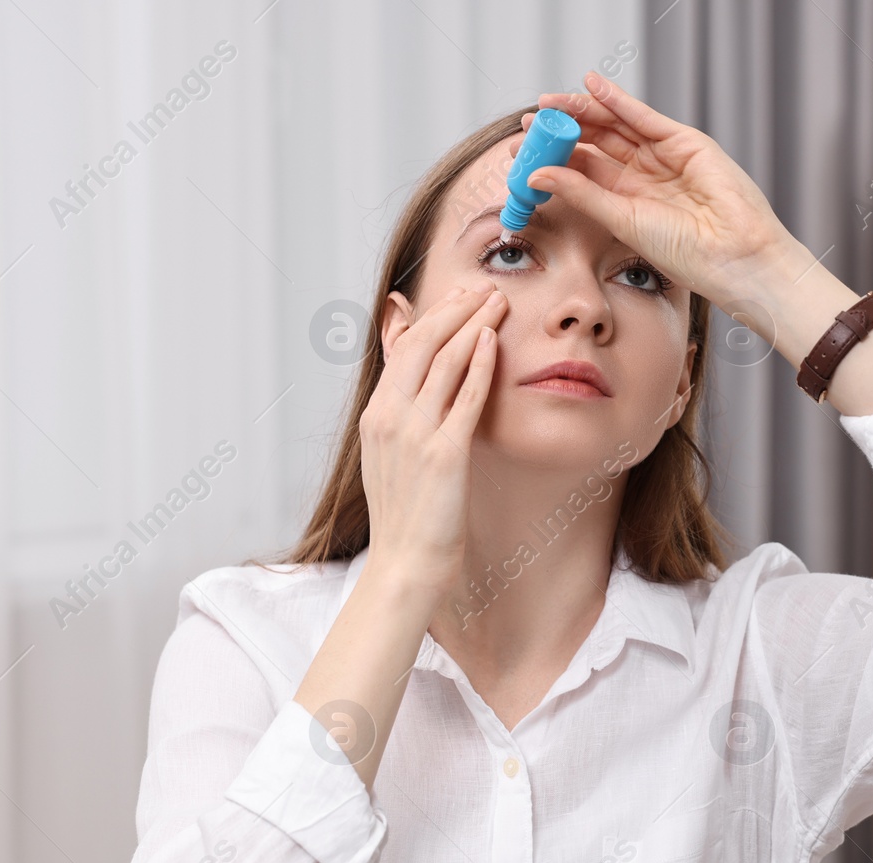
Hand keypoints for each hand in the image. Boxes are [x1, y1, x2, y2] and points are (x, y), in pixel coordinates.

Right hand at [361, 281, 506, 597]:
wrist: (406, 564)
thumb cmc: (407, 517)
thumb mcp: (392, 457)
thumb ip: (401, 417)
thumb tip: (414, 391)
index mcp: (376, 416)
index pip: (404, 348)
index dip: (433, 317)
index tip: (459, 297)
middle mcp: (390, 417)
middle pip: (424, 344)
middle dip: (455, 309)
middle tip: (483, 288)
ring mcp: (415, 434)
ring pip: (445, 361)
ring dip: (473, 324)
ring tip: (497, 302)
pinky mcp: (444, 454)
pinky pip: (465, 397)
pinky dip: (480, 364)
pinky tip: (494, 341)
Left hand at [524, 71, 800, 308]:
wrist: (732, 254)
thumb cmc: (685, 251)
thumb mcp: (621, 219)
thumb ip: (582, 193)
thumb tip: (537, 175)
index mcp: (627, 202)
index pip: (583, 171)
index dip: (553, 158)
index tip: (522, 151)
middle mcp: (643, 176)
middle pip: (596, 144)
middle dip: (562, 131)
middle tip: (530, 123)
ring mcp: (663, 156)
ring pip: (615, 126)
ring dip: (582, 111)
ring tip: (549, 104)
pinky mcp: (684, 141)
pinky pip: (642, 115)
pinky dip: (616, 98)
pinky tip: (590, 86)